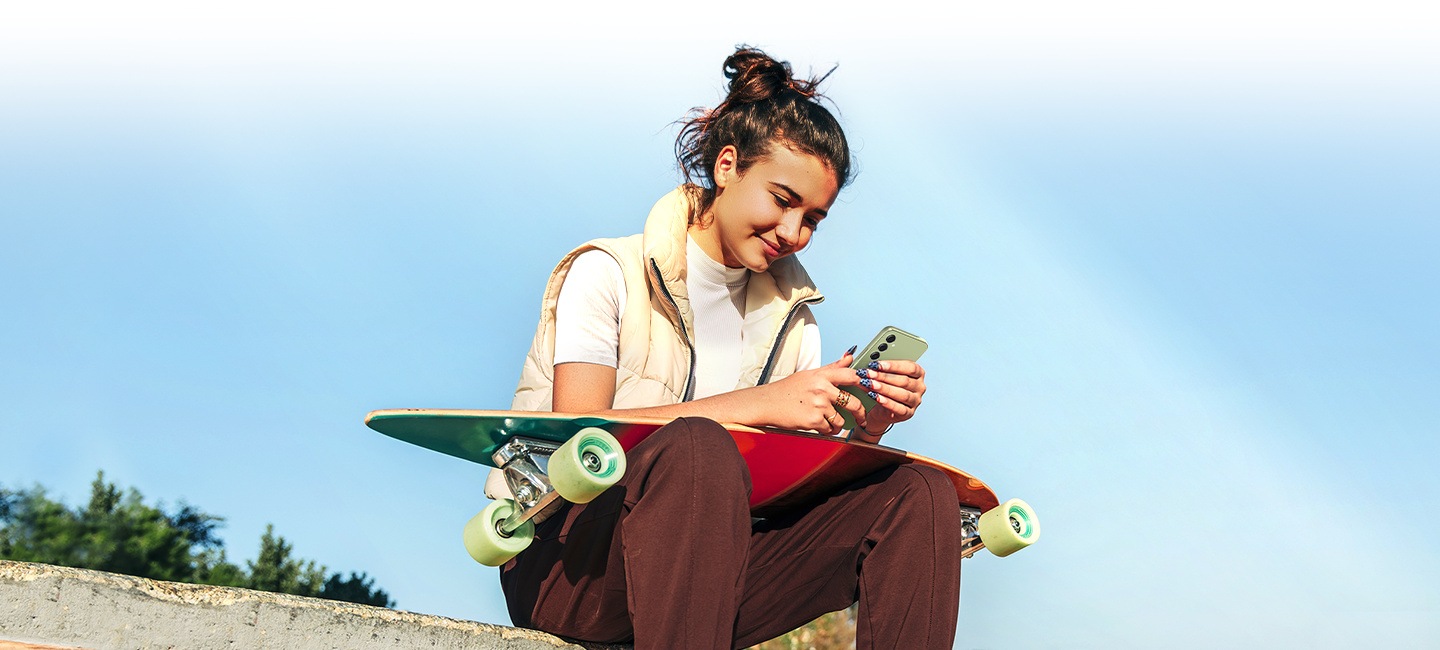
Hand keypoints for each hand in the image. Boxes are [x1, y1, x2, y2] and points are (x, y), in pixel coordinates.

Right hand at [749, 349, 866, 434]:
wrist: (767, 403)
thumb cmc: (788, 389)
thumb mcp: (810, 374)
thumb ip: (832, 367)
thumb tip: (850, 356)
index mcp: (822, 375)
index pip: (852, 376)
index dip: (866, 383)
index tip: (872, 389)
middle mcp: (822, 388)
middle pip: (853, 402)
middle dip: (860, 413)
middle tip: (860, 417)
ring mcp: (818, 405)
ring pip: (841, 419)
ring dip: (840, 425)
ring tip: (832, 423)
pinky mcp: (813, 420)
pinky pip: (830, 429)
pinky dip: (827, 430)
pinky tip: (820, 426)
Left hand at [855, 359, 925, 435]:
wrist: (882, 408)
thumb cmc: (885, 387)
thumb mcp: (885, 375)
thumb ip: (882, 368)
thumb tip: (871, 364)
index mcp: (918, 373)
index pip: (910, 367)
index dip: (893, 365)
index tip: (877, 364)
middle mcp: (919, 387)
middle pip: (904, 381)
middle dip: (884, 376)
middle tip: (868, 374)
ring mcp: (915, 401)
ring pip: (902, 394)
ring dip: (884, 388)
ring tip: (869, 384)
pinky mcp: (909, 413)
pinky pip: (899, 408)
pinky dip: (886, 402)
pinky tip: (876, 397)